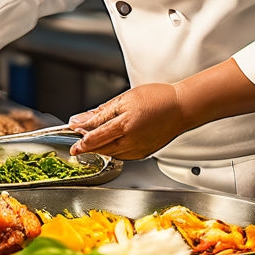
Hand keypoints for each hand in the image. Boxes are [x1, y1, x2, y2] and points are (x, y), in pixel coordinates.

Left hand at [67, 83, 186, 160]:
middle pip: (101, 149)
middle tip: (79, 139)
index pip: (94, 139)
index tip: (72, 143)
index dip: (80, 142)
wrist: (182, 108)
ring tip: (95, 138)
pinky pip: (122, 155)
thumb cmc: (157, 99)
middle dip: (88, 145)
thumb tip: (80, 120)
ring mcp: (138, 150)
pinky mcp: (144, 154)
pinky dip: (113, 150)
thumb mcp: (124, 100)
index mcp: (124, 126)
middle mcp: (130, 142)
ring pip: (111, 153)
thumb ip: (100, 113)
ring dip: (100, 148)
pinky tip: (112, 142)